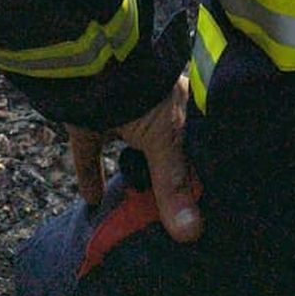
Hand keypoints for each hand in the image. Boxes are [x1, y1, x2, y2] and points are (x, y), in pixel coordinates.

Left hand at [66, 77, 202, 244]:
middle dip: (164, 177)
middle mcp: (154, 107)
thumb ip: (173, 186)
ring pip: (128, 149)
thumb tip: (192, 234)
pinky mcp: (89, 119)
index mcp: (183, 104)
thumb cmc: (142, 91)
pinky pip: (90, 154)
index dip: (202, 171)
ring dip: (129, 174)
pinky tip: (94, 200)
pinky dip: (90, 176)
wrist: (91, 62)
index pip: (197, 144)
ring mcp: (120, 111)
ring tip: (137, 207)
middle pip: (163, 149)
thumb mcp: (166, 138)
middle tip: (172, 215)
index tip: (205, 206)